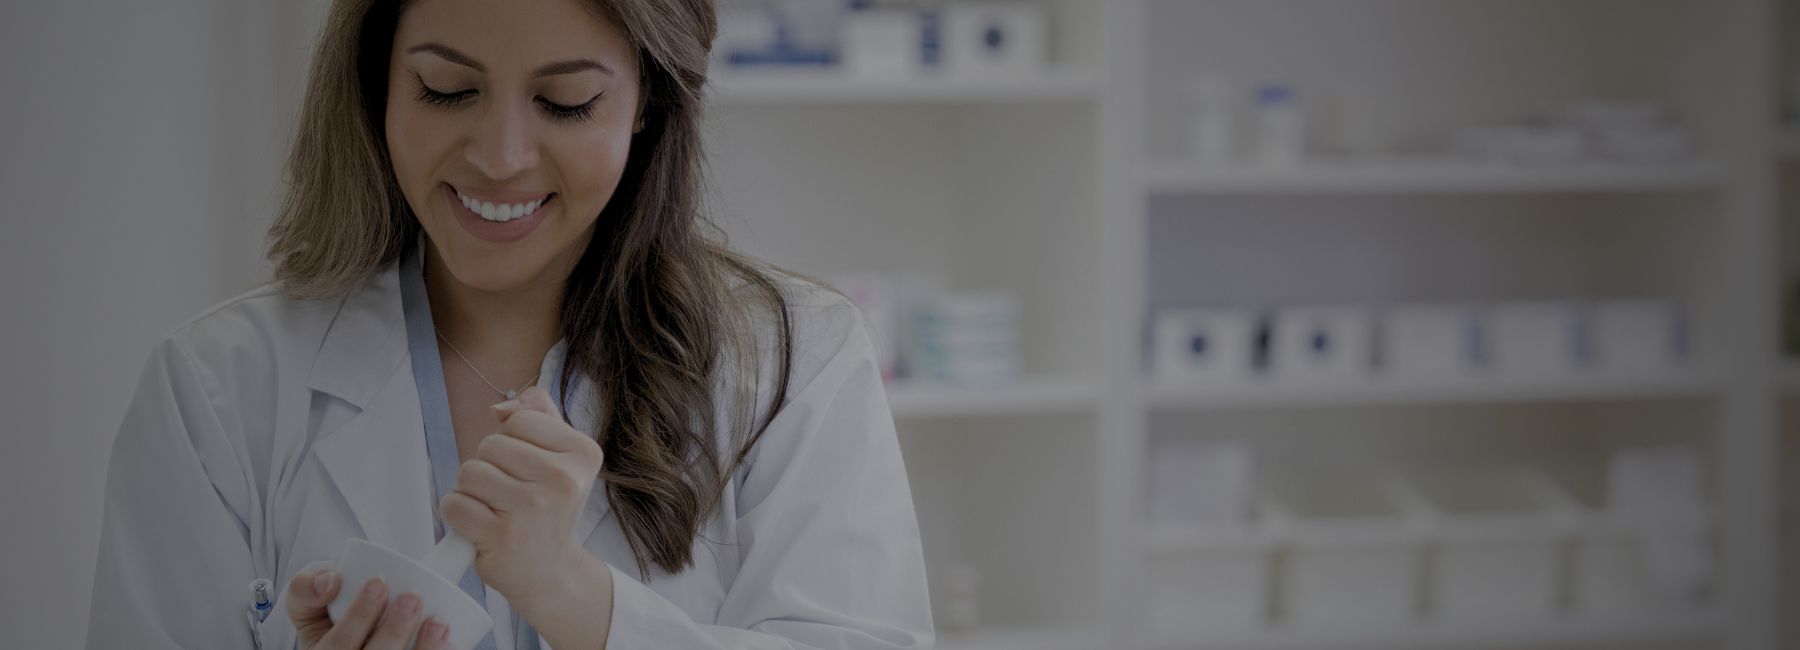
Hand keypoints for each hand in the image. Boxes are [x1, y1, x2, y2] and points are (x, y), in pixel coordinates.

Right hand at [286, 565, 451, 649]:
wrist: (353, 644)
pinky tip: (451, 643)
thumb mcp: (308, 607)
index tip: (378, 583)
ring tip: (438, 623)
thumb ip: (306, 587)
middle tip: (411, 599)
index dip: (358, 615)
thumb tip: (330, 579)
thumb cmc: (332, 623)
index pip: (336, 644)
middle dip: (393, 631)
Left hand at [440, 385, 604, 610]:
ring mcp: (533, 509)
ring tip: (493, 509)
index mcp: (582, 453)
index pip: (519, 420)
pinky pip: (455, 504)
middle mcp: (563, 480)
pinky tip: (478, 526)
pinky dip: (456, 514)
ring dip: (470, 491)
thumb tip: (499, 408)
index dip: (511, 442)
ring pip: (469, 471)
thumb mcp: (560, 458)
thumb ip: (538, 415)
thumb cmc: (550, 510)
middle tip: (507, 494)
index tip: (526, 469)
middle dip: (488, 466)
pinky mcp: (502, 536)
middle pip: (490, 444)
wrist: (551, 572)